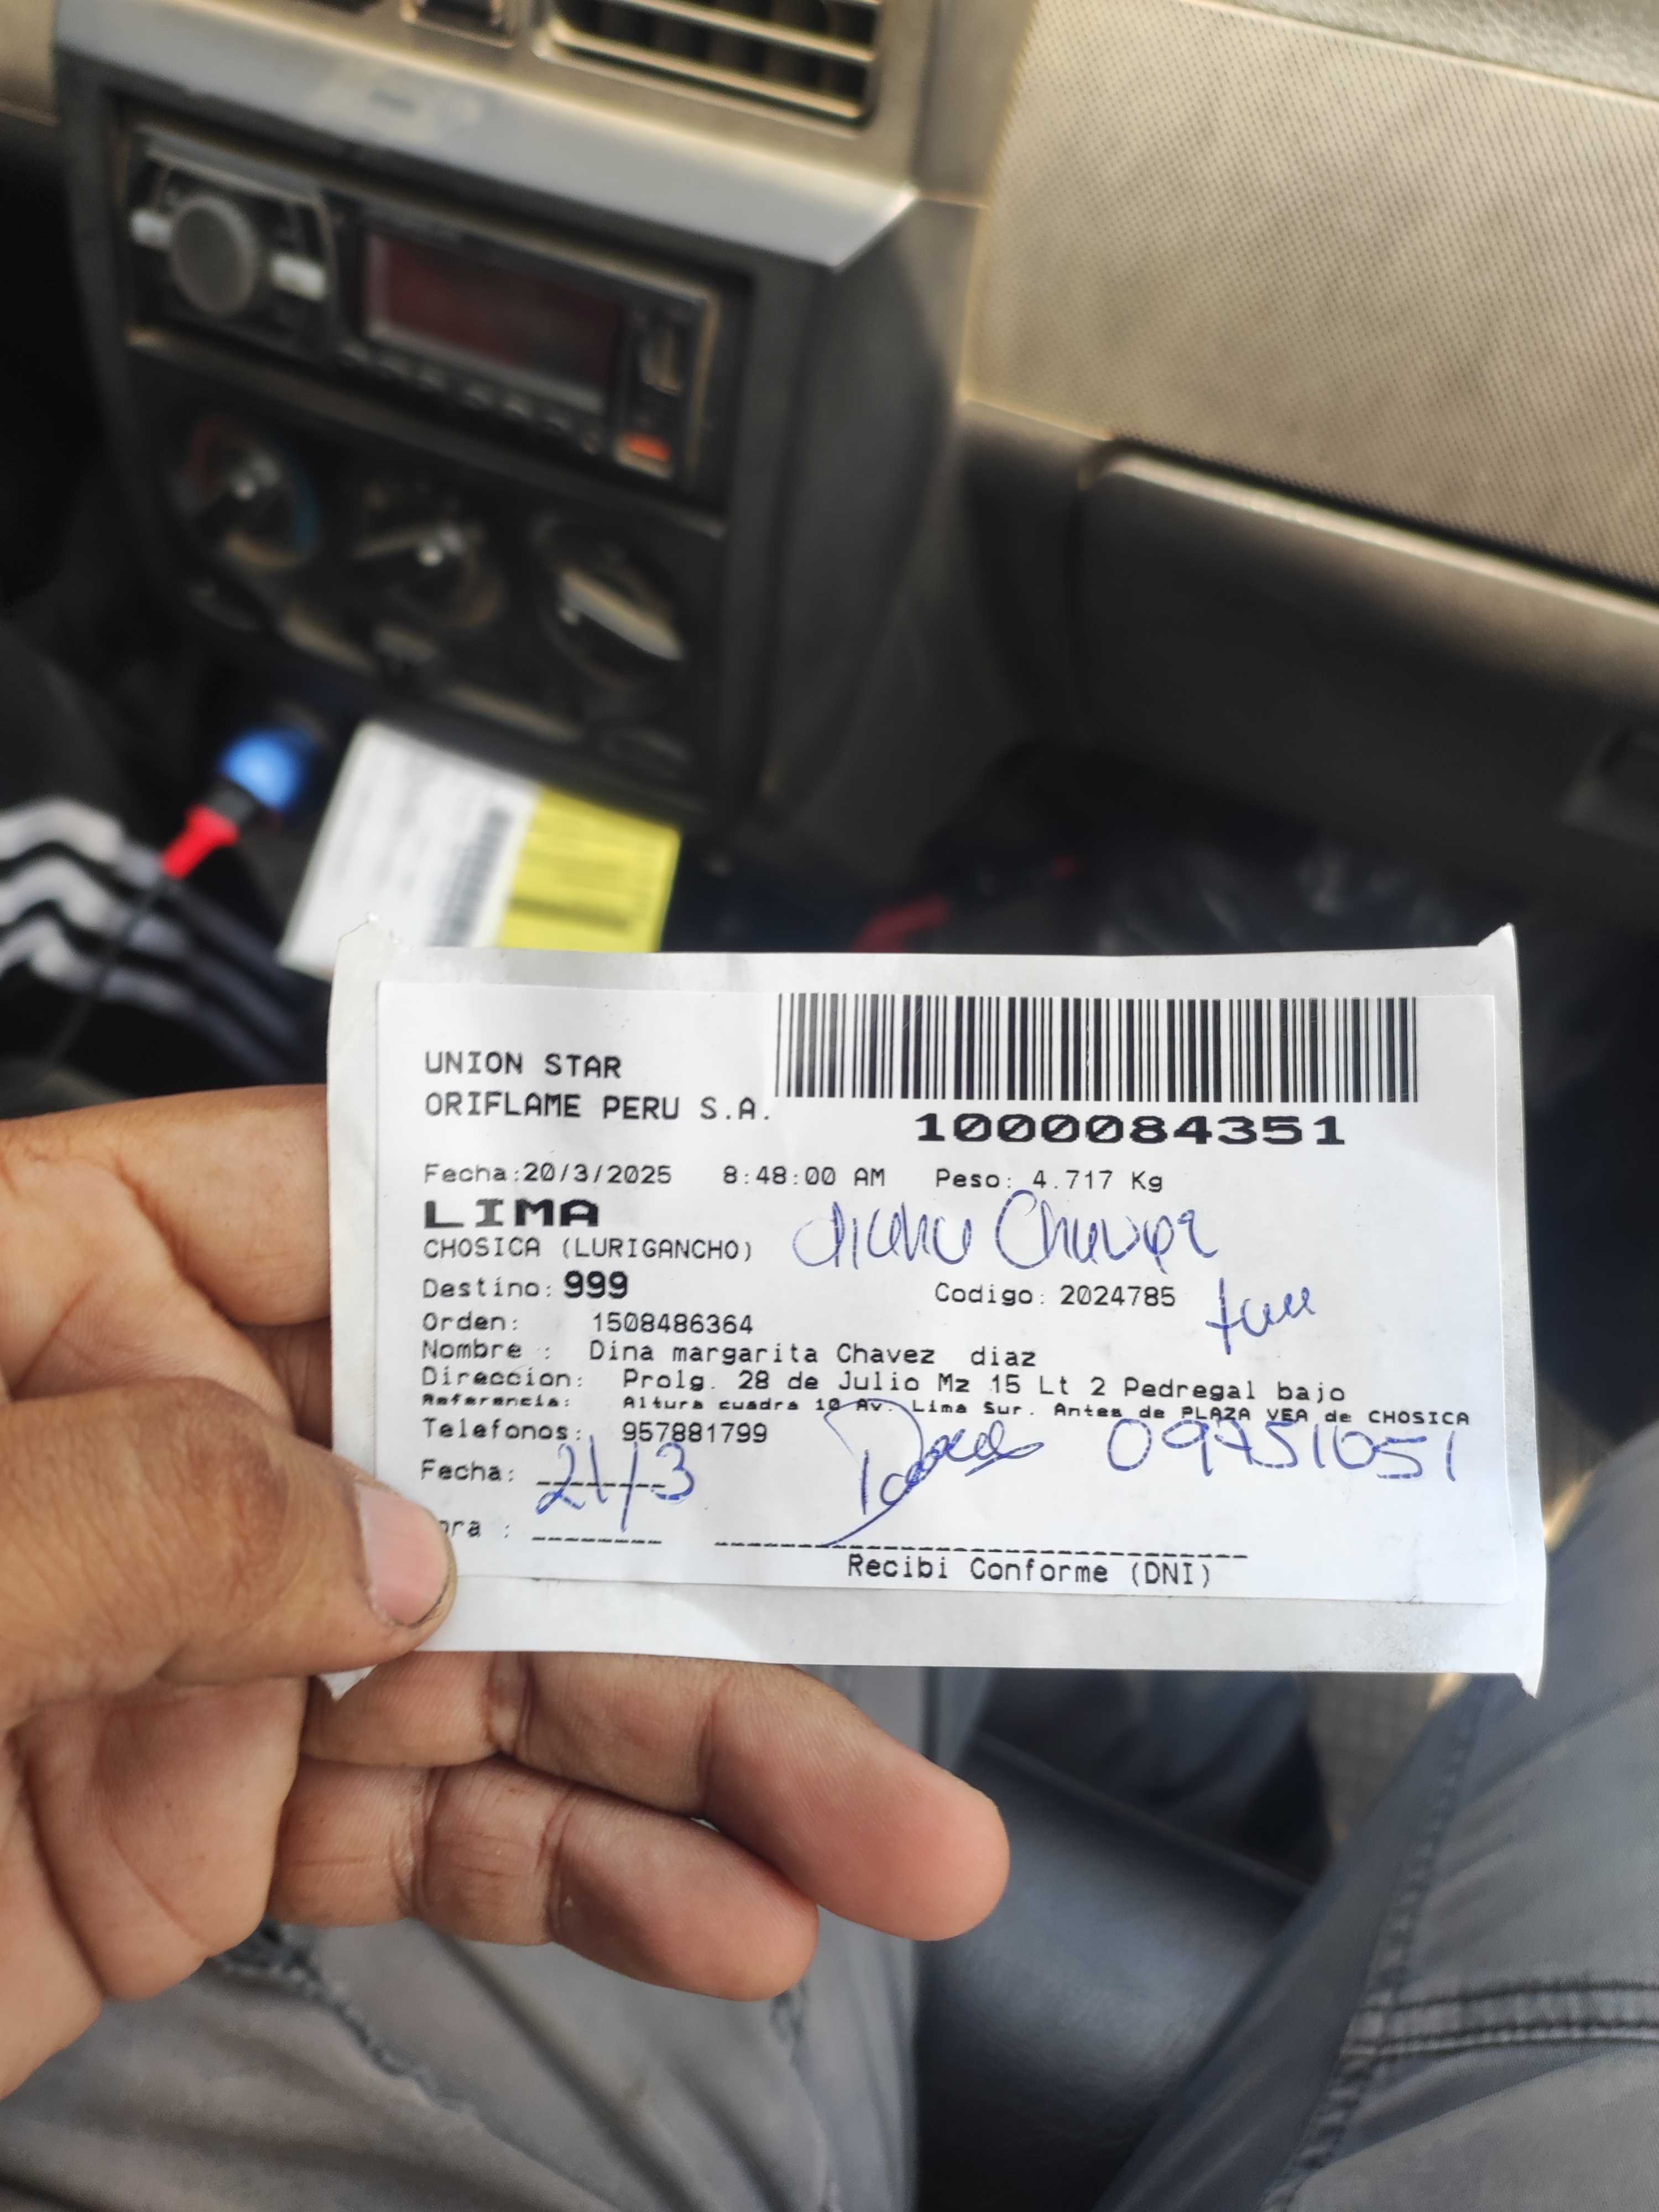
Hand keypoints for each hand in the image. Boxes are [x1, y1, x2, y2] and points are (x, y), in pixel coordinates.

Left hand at [0, 1090, 1005, 2096]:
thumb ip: (145, 1517)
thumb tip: (400, 1547)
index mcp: (60, 1290)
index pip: (355, 1205)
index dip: (565, 1225)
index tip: (765, 1274)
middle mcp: (157, 1448)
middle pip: (491, 1474)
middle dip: (703, 1588)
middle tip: (898, 1684)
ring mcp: (195, 1650)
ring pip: (500, 1681)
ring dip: (699, 1769)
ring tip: (881, 1860)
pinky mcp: (203, 1832)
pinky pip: (430, 1836)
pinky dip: (582, 1879)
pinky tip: (724, 1917)